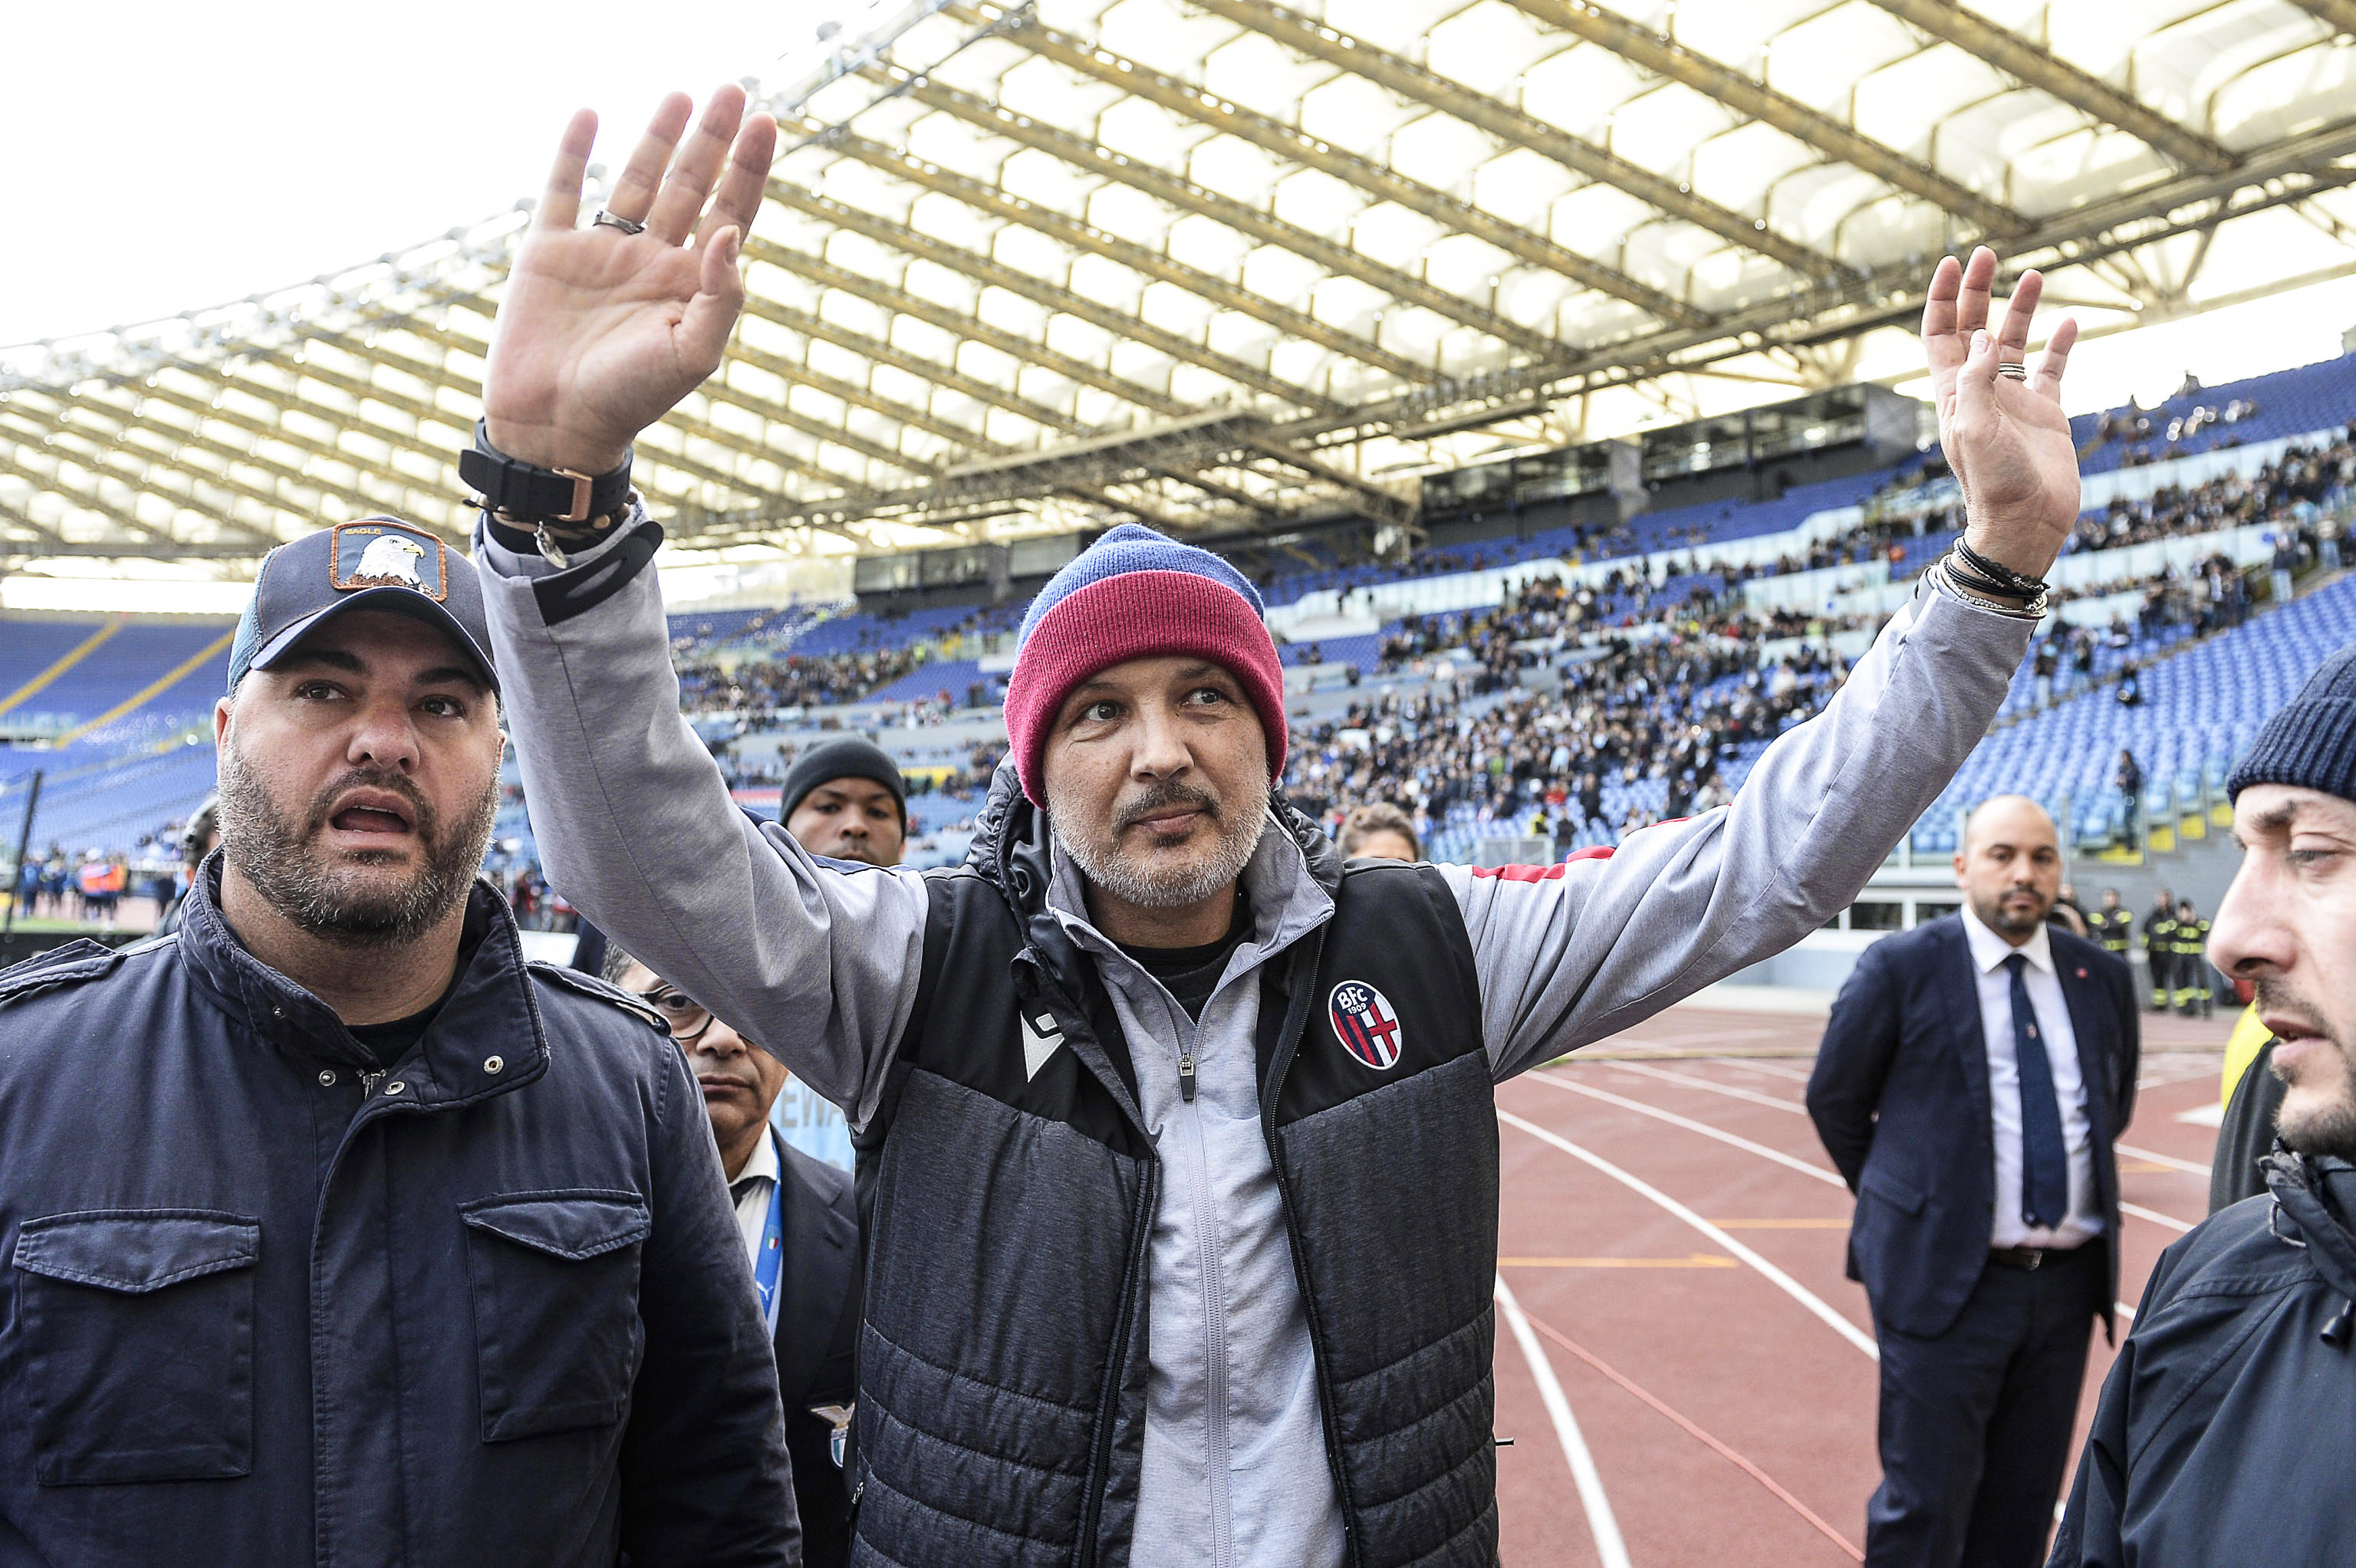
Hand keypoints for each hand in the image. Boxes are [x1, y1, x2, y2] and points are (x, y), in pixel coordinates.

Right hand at [483, 88, 777, 474]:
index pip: (731, 212)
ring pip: (635, 179)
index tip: (767, 123)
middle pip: (690, 184)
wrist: (555, 426)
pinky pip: (563, 190)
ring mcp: (600, 252)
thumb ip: (721, 295)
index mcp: (690, 283)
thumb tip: (730, 230)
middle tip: (733, 91)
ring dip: (657, 136)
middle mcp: (650, 260)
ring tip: (681, 95)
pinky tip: (589, 116)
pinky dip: (573, 152)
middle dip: (713, 139)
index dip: (750, 169)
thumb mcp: (692, 354)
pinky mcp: (548, 251)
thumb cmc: (630, 399)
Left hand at [1921, 247, 2080, 580]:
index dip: (1942, 298)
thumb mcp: (1974, 429)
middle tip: (1988, 254)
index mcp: (1954, 391)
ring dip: (2021, 309)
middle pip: (1974, 327)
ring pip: (2015, 342)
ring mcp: (2013, 398)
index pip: (1940, 333)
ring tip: (2034, 274)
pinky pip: (2053, 369)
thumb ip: (1976, 381)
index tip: (1952, 263)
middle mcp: (1981, 389)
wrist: (2026, 522)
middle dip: (1978, 290)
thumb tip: (1984, 336)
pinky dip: (2061, 344)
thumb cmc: (1993, 482)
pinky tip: (2071, 322)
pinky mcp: (2046, 411)